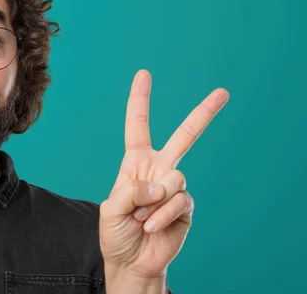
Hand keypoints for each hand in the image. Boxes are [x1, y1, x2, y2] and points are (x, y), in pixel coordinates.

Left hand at [99, 70, 228, 280]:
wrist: (131, 262)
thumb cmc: (116, 233)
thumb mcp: (111, 207)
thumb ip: (131, 189)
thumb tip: (163, 184)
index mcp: (136, 162)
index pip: (138, 126)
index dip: (140, 100)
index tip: (144, 74)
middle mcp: (159, 169)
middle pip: (185, 136)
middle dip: (204, 114)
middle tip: (223, 92)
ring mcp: (174, 187)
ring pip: (174, 178)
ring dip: (153, 202)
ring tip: (141, 218)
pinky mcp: (186, 206)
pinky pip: (178, 201)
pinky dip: (161, 215)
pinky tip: (151, 227)